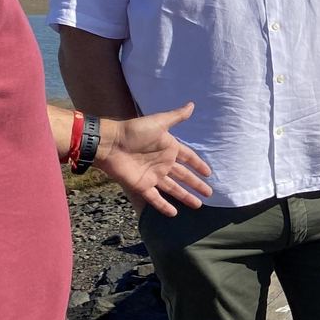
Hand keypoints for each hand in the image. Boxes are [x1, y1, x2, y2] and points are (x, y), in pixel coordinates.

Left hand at [96, 103, 212, 214]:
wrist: (111, 144)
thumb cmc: (135, 132)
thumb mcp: (158, 122)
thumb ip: (176, 117)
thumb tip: (192, 105)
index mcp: (169, 148)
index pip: (188, 158)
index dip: (198, 165)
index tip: (209, 173)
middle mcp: (163, 163)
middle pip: (183, 176)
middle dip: (196, 184)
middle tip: (209, 193)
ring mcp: (153, 176)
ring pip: (173, 189)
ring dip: (185, 197)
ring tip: (197, 205)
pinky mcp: (142, 186)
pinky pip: (155, 198)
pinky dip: (164, 206)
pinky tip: (174, 214)